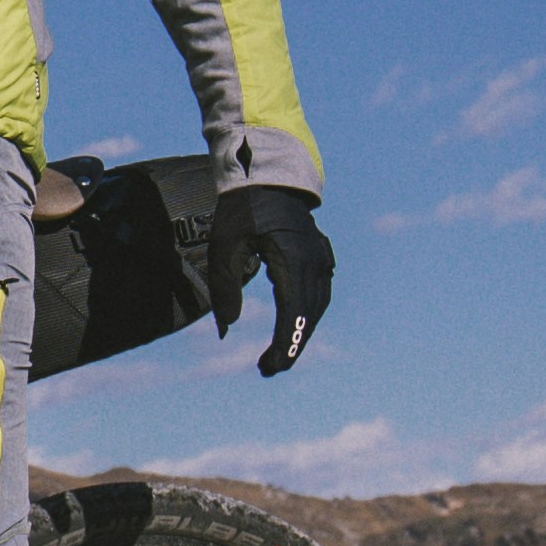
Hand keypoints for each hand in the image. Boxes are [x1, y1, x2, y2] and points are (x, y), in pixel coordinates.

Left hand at [214, 183, 334, 372]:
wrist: (266, 176)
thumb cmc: (240, 210)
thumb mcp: (224, 246)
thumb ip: (224, 288)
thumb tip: (226, 329)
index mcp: (293, 260)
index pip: (293, 314)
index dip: (285, 344)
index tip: (272, 367)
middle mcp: (314, 262)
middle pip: (308, 316)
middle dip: (291, 346)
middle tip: (268, 369)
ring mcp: (321, 258)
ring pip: (316, 307)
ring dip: (300, 333)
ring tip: (277, 355)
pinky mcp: (319, 256)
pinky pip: (319, 294)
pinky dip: (307, 315)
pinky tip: (293, 327)